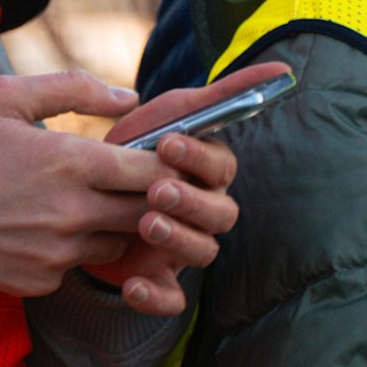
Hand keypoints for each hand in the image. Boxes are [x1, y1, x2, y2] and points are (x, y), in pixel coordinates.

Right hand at [0, 71, 159, 294]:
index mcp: (72, 163)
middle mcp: (72, 213)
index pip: (158, 170)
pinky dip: (78, 249)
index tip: (165, 154)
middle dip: (156, 197)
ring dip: (119, 224)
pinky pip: (78, 266)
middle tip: (142, 180)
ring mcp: (55, 253)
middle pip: (151, 212)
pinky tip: (53, 227)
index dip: (171, 162)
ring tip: (95, 201)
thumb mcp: (3, 98)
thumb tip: (131, 97)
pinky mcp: (35, 282)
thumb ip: (75, 88)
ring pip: (120, 242)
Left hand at [86, 63, 290, 314]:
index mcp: (210, 174)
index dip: (199, 158)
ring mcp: (184, 247)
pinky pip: (173, 298)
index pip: (223, 168)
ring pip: (205, 252)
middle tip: (155, 191)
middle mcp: (205, 211)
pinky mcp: (160, 279)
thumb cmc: (137, 150)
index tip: (166, 144)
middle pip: (221, 214)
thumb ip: (224, 93)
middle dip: (191, 202)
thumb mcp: (172, 114)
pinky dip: (156, 296)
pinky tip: (132, 284)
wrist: (82, 197)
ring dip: (178, 239)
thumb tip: (284, 68)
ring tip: (144, 224)